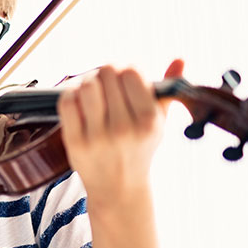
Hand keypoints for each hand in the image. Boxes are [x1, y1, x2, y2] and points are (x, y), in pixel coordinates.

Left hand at [57, 60, 183, 208]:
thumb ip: (167, 91)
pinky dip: (70, 94)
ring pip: (86, 85)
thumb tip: (180, 59)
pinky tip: (78, 100)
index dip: (125, 69)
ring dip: (86, 81)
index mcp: (148, 121)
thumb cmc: (139, 150)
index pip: (131, 72)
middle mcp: (124, 129)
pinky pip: (67, 102)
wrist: (119, 188)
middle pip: (106, 74)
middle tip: (105, 83)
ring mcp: (98, 137)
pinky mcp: (76, 143)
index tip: (123, 77)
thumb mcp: (159, 123)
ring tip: (91, 90)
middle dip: (105, 73)